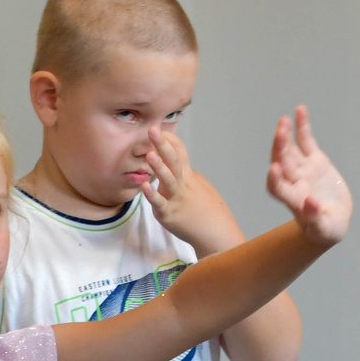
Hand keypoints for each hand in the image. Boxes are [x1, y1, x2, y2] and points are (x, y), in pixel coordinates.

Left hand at [135, 127, 219, 246]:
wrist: (215, 231)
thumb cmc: (205, 209)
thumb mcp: (197, 185)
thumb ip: (184, 175)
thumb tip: (174, 165)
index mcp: (188, 175)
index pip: (180, 151)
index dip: (169, 139)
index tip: (158, 129)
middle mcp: (182, 183)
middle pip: (174, 159)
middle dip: (162, 144)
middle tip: (152, 130)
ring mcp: (176, 198)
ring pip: (168, 179)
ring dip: (159, 167)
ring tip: (149, 154)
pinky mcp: (169, 214)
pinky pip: (160, 203)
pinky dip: (152, 195)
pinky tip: (144, 186)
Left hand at [266, 107, 349, 246]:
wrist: (333, 221)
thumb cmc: (325, 229)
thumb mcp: (323, 228)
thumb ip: (315, 217)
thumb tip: (310, 203)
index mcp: (293, 200)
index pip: (277, 188)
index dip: (274, 179)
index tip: (274, 169)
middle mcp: (294, 182)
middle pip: (282, 163)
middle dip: (280, 147)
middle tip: (280, 132)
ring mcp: (303, 170)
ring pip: (290, 150)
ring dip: (286, 135)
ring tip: (284, 120)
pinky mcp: (315, 161)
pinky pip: (306, 141)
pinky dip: (302, 127)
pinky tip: (300, 110)